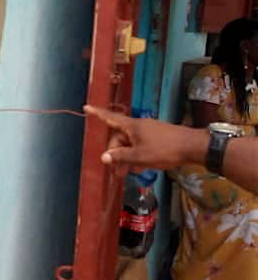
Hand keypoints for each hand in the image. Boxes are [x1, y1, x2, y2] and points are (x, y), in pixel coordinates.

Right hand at [84, 106, 206, 170]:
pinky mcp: (158, 136)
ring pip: (131, 143)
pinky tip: (141, 167)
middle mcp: (138, 125)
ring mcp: (149, 130)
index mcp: (131, 126)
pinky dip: (137, 154)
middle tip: (117, 171)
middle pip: (120, 137)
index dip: (97, 113)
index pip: (110, 118)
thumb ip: (120, 157)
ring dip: (127, 157)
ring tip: (129, 173)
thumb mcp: (140, 156)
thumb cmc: (165, 149)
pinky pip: (141, 144)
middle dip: (116, 153)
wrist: (193, 147)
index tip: (86, 107)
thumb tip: (103, 157)